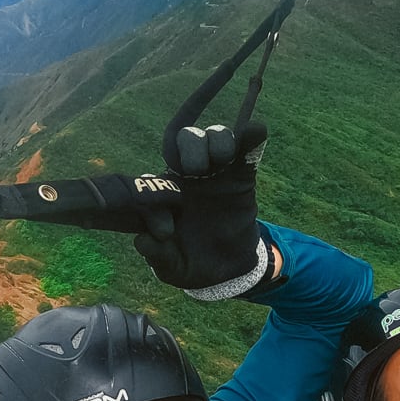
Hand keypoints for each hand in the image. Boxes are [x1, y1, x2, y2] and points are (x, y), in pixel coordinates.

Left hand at [135, 121, 271, 297]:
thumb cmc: (195, 263)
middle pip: (186, 140)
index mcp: (166, 194)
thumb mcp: (174, 268)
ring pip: (214, 137)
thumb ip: (158, 255)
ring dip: (216, 141)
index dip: (156, 185)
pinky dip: (252, 136)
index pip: (156, 175)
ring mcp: (217, 173)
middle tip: (195, 170)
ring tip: (222, 159)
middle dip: (190, 147)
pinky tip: (256, 130)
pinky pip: (248, 150)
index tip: (167, 212)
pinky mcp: (243, 176)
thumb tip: (143, 240)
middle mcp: (189, 176)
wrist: (231, 270)